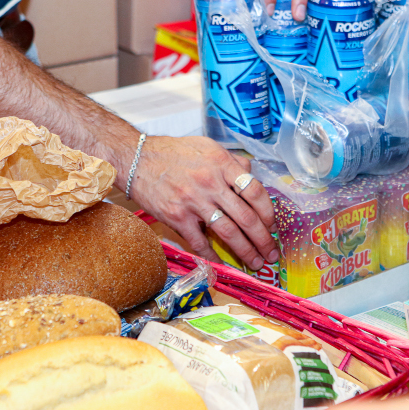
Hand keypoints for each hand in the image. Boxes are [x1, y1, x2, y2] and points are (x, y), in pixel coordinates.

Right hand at [129, 136, 277, 269]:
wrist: (136, 159)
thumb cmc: (172, 152)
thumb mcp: (207, 146)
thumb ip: (231, 160)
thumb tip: (251, 172)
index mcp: (222, 164)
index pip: (255, 191)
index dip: (268, 212)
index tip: (272, 226)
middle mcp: (210, 183)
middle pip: (246, 217)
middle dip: (263, 239)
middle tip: (271, 253)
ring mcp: (193, 202)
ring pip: (228, 232)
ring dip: (245, 251)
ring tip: (255, 263)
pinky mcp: (176, 217)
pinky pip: (200, 242)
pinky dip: (212, 255)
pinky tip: (222, 264)